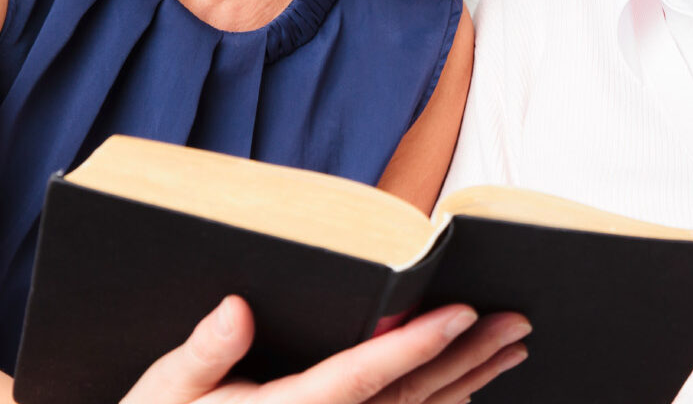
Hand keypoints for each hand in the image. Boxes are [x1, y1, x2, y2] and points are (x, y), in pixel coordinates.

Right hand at [118, 296, 527, 403]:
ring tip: (514, 348)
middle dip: (468, 357)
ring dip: (468, 380)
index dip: (415, 344)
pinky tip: (469, 391)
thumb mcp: (161, 396)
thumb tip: (236, 308)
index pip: (363, 376)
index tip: (462, 314)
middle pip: (408, 396)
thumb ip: (202, 354)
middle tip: (519, 321)